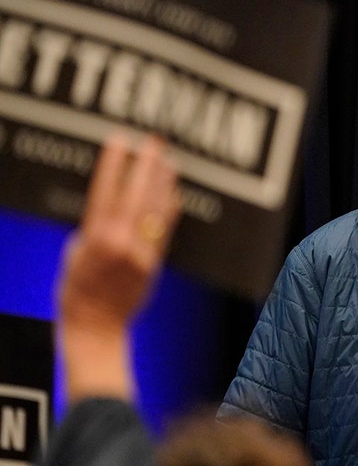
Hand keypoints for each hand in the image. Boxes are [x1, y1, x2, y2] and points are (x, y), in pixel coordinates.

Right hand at [57, 133, 180, 402]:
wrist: (96, 325)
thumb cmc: (77, 288)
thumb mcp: (75, 251)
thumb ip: (94, 226)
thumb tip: (112, 203)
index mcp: (94, 237)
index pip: (106, 190)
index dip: (114, 163)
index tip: (120, 140)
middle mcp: (121, 243)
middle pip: (137, 195)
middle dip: (146, 166)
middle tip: (154, 142)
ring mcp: (141, 253)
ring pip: (156, 210)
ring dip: (163, 183)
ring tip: (169, 161)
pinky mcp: (155, 264)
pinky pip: (165, 230)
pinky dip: (170, 210)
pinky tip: (174, 192)